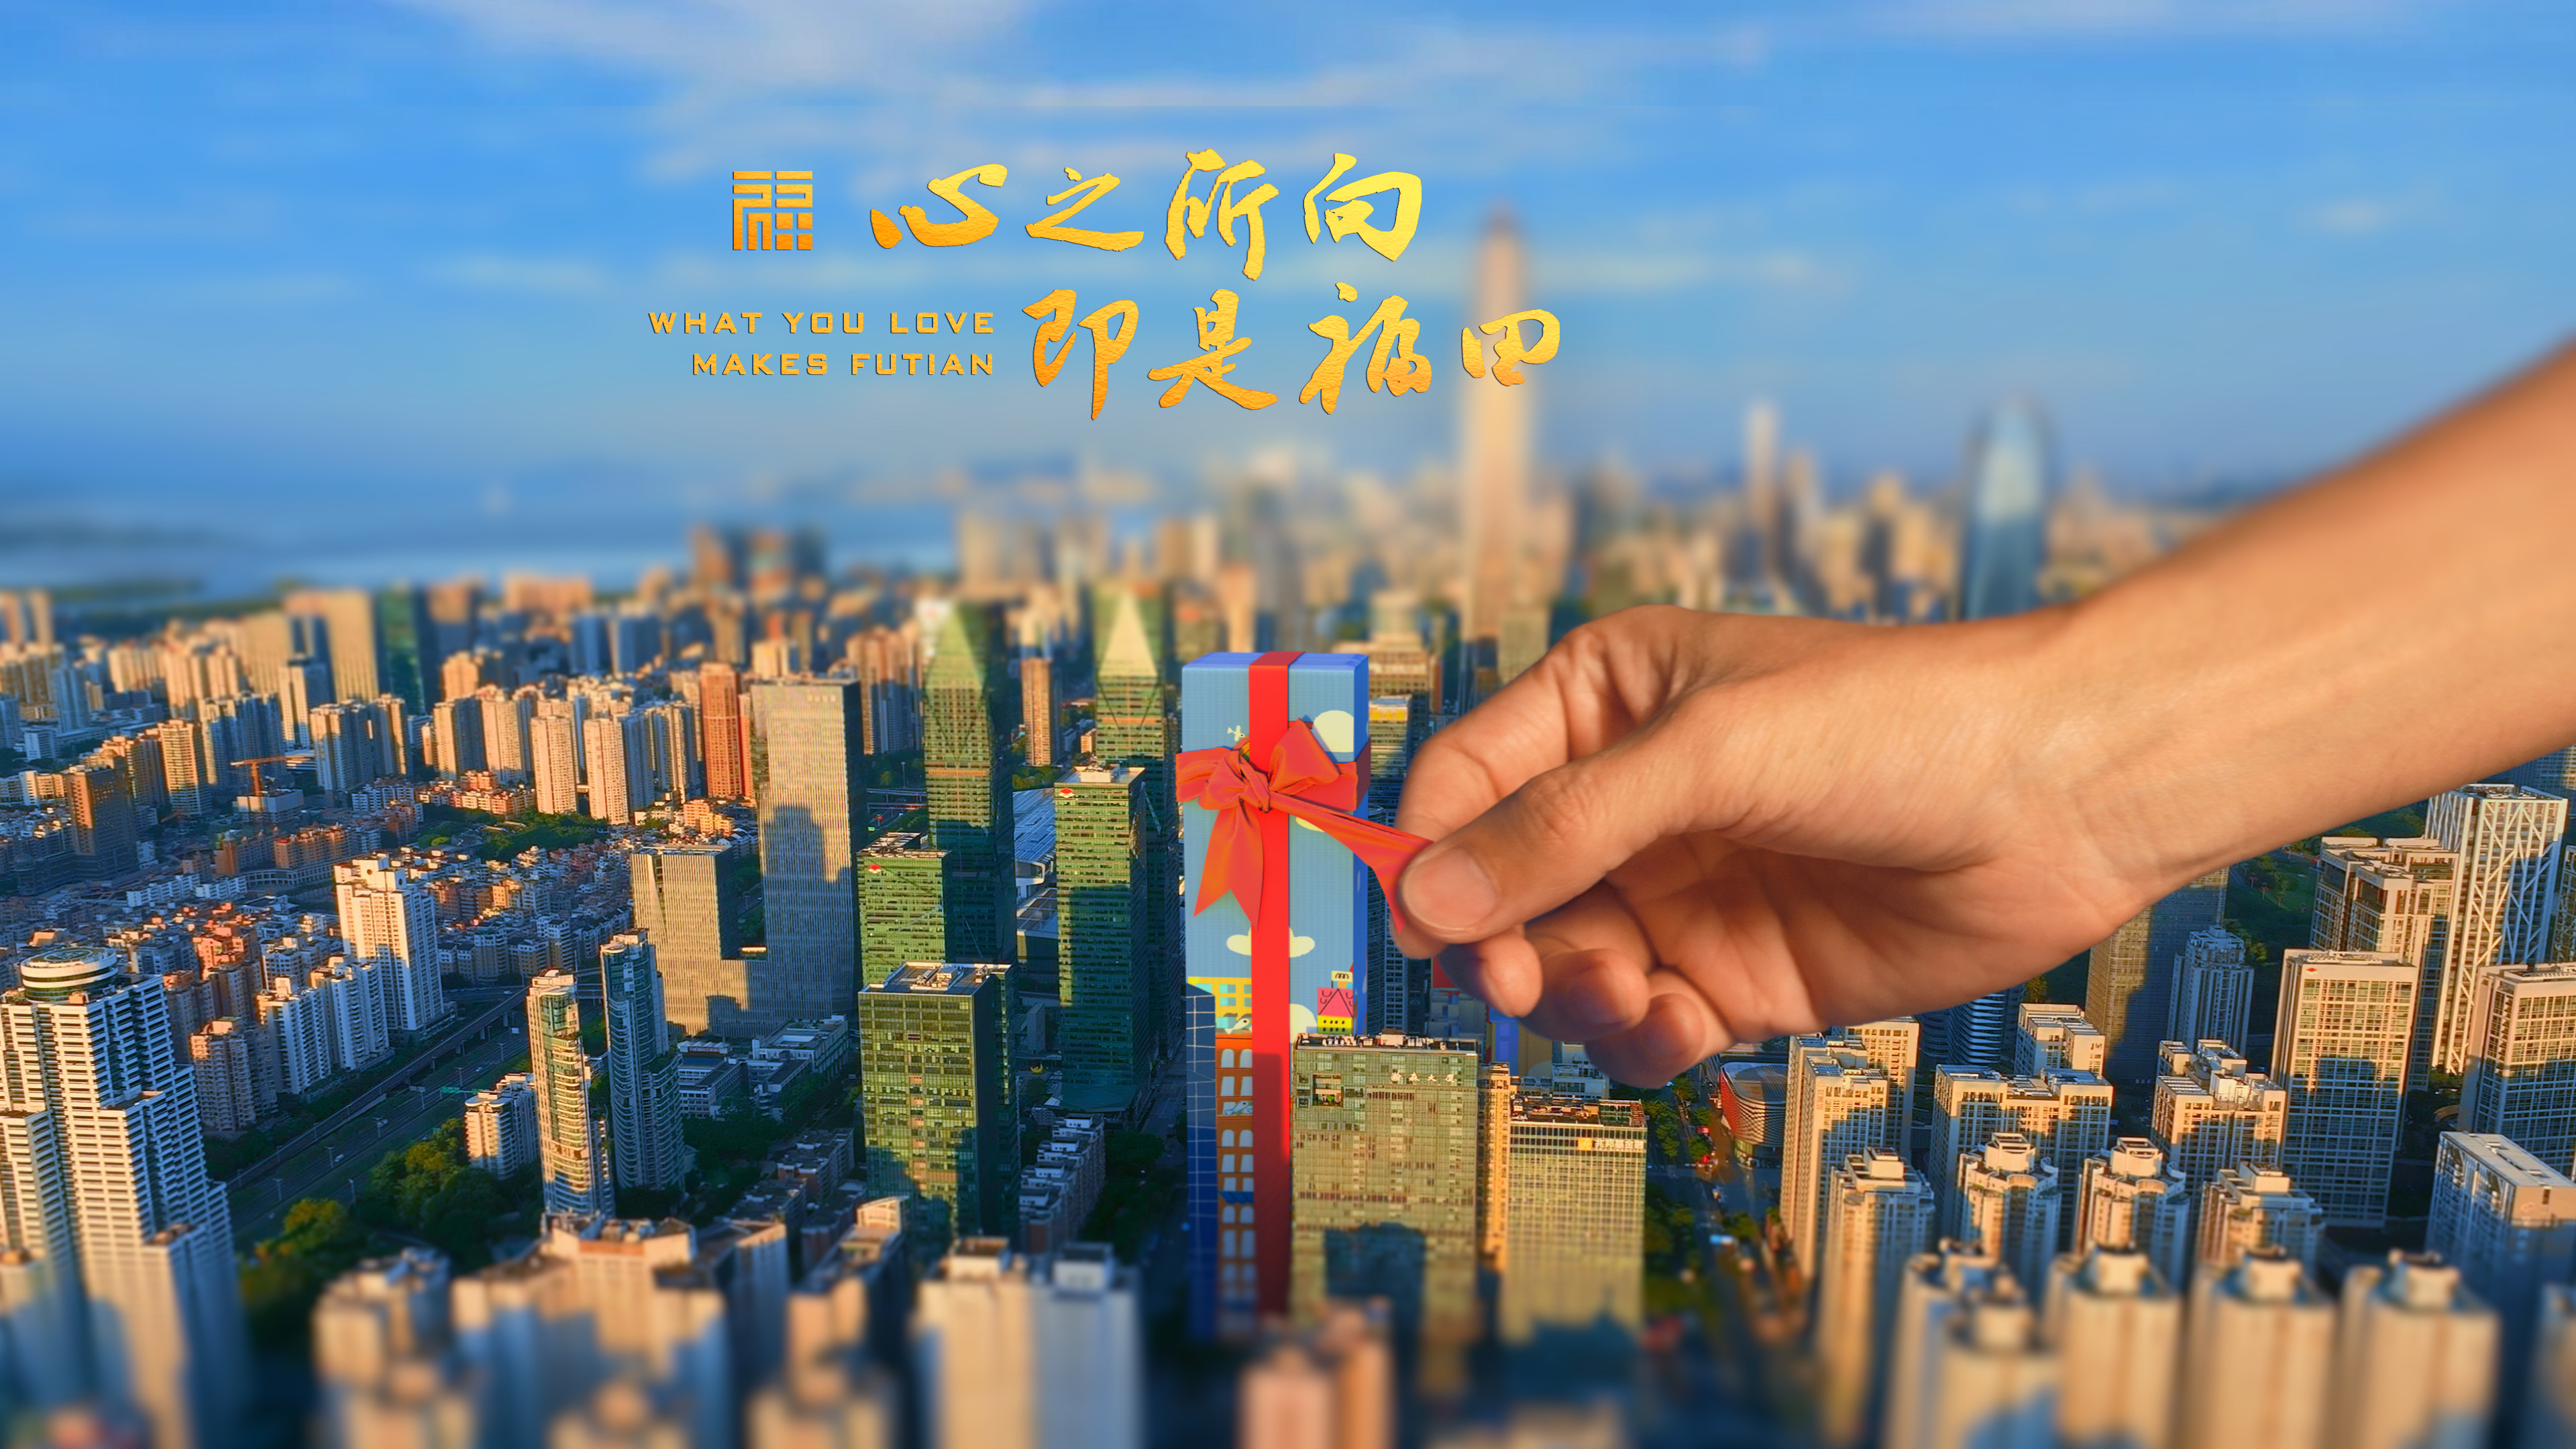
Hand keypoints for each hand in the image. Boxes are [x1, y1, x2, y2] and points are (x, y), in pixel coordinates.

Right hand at [1392, 604, 2157, 1085]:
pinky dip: (1638, 1040)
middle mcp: (1630, 801)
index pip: (1466, 779)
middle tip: (1513, 975)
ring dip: (1572, 997)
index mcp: (1603, 702)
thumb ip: (1565, 825)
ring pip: (1564, 969)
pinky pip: (1642, 1025)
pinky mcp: (1737, 977)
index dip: (1429, 849)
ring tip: (1626, 998)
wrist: (2063, 797)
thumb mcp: (1711, 751)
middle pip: (1501, 892)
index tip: (1422, 917)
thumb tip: (1429, 896)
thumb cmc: (1898, 722)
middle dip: (1499, 940)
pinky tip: (1673, 1029)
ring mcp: (1681, 892)